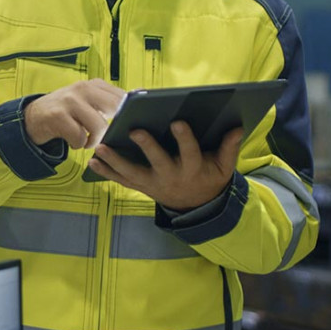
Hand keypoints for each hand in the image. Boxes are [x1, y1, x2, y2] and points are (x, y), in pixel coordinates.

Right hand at [24, 79, 126, 149]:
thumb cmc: (66, 112)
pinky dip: (78, 144)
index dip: (130, 113)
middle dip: (114, 127)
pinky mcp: (58, 116)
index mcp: (94, 84)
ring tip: (86, 141)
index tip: (128, 125)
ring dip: (94, 140)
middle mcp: (83, 88)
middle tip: (105, 136)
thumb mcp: (87, 101)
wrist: (32, 117)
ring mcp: (70, 101)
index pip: (123, 97)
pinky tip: (72, 141)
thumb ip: (108, 101)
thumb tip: (139, 95)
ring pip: (99, 126)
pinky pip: (80, 137)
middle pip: (115, 109)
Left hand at [89, 122, 243, 210]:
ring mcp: (154, 184)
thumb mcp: (224, 167)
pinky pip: (122, 181)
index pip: (190, 152)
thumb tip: (238, 127)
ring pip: (133, 173)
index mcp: (193, 169)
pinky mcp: (142, 187)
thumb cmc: (210, 178)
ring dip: (115, 161)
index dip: (184, 138)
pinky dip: (107, 172)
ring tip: (100, 148)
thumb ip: (229, 148)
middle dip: (147, 147)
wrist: (197, 208)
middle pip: (158, 162)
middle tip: (135, 130)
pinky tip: (93, 162)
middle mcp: (171, 177)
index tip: (177, 122)